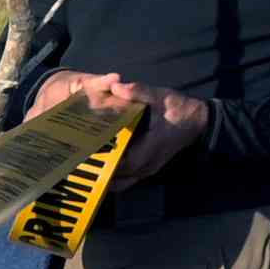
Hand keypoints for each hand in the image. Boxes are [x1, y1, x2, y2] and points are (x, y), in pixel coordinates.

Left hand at [37, 70, 215, 184]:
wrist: (198, 120)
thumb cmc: (178, 109)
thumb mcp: (159, 97)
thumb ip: (138, 92)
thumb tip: (117, 86)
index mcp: (144, 153)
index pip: (115, 165)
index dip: (95, 164)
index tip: (76, 158)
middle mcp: (143, 168)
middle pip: (112, 178)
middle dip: (92, 173)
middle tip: (71, 165)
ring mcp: (145, 170)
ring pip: (117, 182)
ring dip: (100, 177)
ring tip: (79, 169)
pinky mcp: (146, 168)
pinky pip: (124, 178)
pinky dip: (110, 175)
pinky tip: (96, 166)